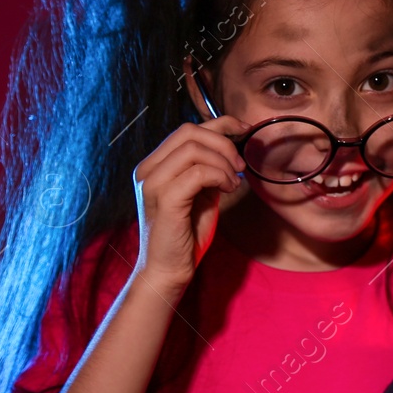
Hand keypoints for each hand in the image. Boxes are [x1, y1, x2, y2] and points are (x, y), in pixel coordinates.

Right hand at [131, 117, 249, 293]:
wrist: (169, 269)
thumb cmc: (186, 234)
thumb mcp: (200, 194)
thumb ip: (207, 170)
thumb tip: (229, 149)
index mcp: (154, 165)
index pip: (186, 129)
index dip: (220, 124)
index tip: (245, 131)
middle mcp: (148, 169)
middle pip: (189, 132)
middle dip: (223, 145)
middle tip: (240, 168)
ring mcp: (152, 183)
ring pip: (194, 150)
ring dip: (223, 164)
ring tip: (233, 184)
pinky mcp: (164, 199)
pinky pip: (197, 173)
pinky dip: (219, 177)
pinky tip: (227, 190)